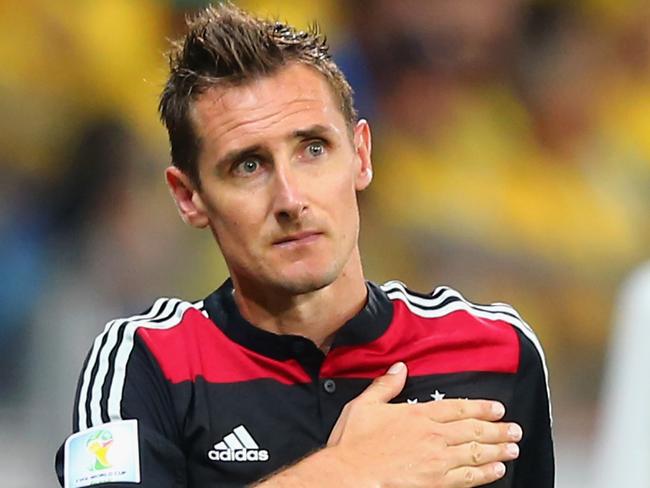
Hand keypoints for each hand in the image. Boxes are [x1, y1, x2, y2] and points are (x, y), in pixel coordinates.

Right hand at [325, 362, 521, 486]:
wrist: (350, 472)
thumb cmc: (354, 440)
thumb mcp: (365, 404)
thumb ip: (386, 385)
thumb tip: (400, 367)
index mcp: (418, 414)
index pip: (457, 408)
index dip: (480, 407)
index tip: (497, 408)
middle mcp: (433, 435)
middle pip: (473, 430)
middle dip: (498, 429)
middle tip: (515, 429)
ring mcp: (436, 459)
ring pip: (475, 453)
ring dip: (498, 449)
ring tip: (513, 447)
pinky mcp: (435, 481)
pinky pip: (468, 477)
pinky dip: (485, 473)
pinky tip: (497, 470)